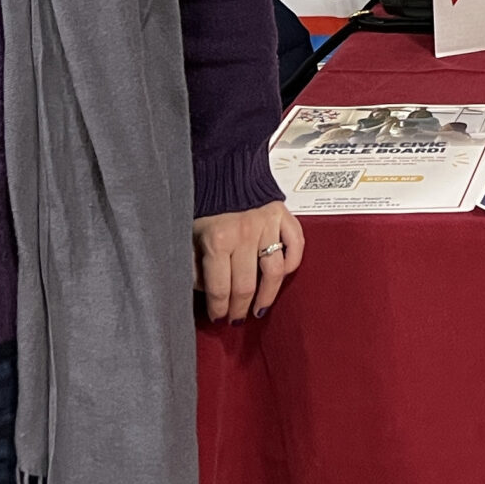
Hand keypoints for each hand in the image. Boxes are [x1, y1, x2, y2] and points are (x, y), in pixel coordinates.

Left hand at [193, 201, 304, 323]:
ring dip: (267, 296)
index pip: (220, 289)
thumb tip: (201, 290)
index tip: (217, 317)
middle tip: (236, 318)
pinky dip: (292, 263)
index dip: (218, 309)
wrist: (225, 165)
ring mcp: (268, 226)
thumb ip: (192, 263)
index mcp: (217, 240)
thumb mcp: (188, 234)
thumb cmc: (205, 200)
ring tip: (259, 308)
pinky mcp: (284, 216)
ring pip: (274, 273)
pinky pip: (296, 247)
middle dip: (239, 308)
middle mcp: (245, 235)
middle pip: (246, 287)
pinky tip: (282, 274)